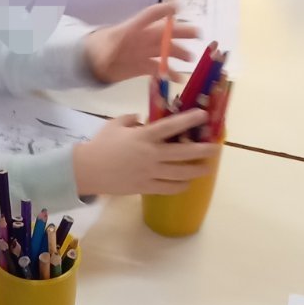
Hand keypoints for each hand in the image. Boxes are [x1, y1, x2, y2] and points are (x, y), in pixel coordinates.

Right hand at [72, 111, 216, 195]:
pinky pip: (167, 189)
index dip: (190, 120)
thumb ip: (133, 119)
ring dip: (195, 171)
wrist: (87, 170)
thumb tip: (143, 119)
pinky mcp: (145, 187)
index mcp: (145, 136)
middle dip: (202, 150)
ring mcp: (149, 173)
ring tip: (206, 169)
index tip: (204, 115)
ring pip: (179, 173)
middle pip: (182, 153)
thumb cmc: (101, 144)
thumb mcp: (117, 124)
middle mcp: (151, 154)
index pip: (172, 126)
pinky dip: (179, 187)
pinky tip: (187, 184)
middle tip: (216, 148)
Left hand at [84, 4, 198, 84]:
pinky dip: (168, 73)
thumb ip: (115, 43)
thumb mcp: (106, 43)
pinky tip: (178, 78)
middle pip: (164, 33)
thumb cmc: (98, 48)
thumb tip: (116, 50)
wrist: (91, 63)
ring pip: (165, 50)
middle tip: (197, 33)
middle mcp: (142, 38)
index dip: (162, 11)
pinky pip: (158, 68)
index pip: (150, 16)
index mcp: (134, 28)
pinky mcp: (142, 66)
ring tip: (190, 58)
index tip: (176, 8)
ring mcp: (144, 52)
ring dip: (178, 53)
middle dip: (181, 32)